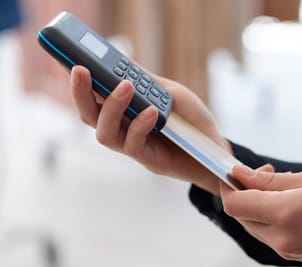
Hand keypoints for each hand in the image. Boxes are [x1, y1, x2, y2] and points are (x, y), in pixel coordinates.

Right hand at [70, 65, 231, 194]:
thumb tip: (123, 64)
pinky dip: (139, 125)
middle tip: (81, 70)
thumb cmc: (194, 121)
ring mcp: (135, 146)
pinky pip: (133, 145)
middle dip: (81, 94)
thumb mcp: (172, 94)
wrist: (216, 149)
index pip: (96, 99)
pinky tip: (151, 111)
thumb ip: (148, 83)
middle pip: (90, 116)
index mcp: (126, 113)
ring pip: (105, 134)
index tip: (77, 63)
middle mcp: (125, 130)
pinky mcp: (148, 160)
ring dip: (111, 108)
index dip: (82, 83)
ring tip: (125, 87)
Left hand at [220, 165, 301, 263]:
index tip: (234, 172)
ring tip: (277, 185)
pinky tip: (283, 203)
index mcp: (284, 214)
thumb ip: (270, 181)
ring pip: (252, 225)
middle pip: (240, 215)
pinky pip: (267, 234)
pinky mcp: (291, 255)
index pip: (235, 204)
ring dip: (255, 205)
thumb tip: (241, 174)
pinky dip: (266, 217)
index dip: (228, 186)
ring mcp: (284, 249)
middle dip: (243, 192)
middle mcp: (279, 237)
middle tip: (263, 173)